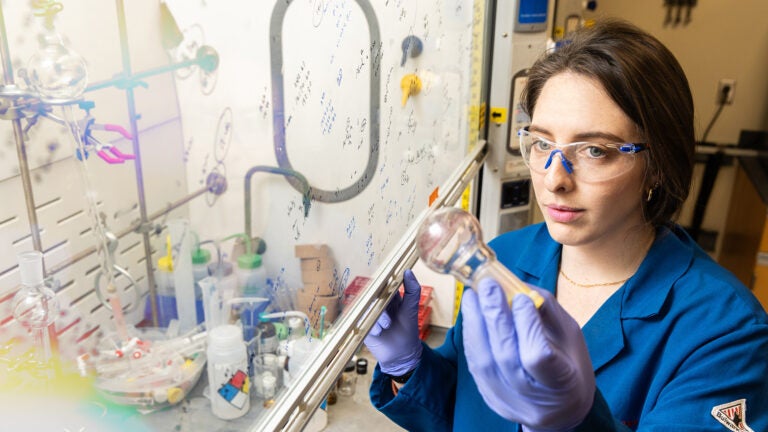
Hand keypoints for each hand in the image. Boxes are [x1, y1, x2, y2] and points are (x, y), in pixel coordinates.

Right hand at [363, 269, 422, 375]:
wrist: (401, 356)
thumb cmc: (408, 332)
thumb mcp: (411, 310)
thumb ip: (412, 291)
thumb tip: (408, 271)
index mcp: (390, 298)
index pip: (383, 284)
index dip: (383, 280)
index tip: (385, 281)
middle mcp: (378, 304)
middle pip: (373, 294)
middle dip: (378, 301)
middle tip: (386, 309)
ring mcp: (370, 315)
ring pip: (367, 307)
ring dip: (376, 316)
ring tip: (386, 325)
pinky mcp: (364, 326)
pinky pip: (361, 320)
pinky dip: (369, 325)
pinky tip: (378, 332)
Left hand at [462, 278, 594, 430]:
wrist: (561, 409)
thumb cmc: (569, 366)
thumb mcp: (570, 336)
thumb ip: (545, 311)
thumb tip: (515, 284)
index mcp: (563, 384)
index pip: (538, 355)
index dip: (527, 324)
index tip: (521, 297)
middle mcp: (533, 399)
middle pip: (505, 356)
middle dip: (494, 315)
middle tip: (488, 286)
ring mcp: (509, 402)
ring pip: (483, 362)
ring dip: (475, 324)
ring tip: (472, 297)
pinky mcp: (490, 399)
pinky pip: (474, 365)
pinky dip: (471, 337)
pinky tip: (471, 317)